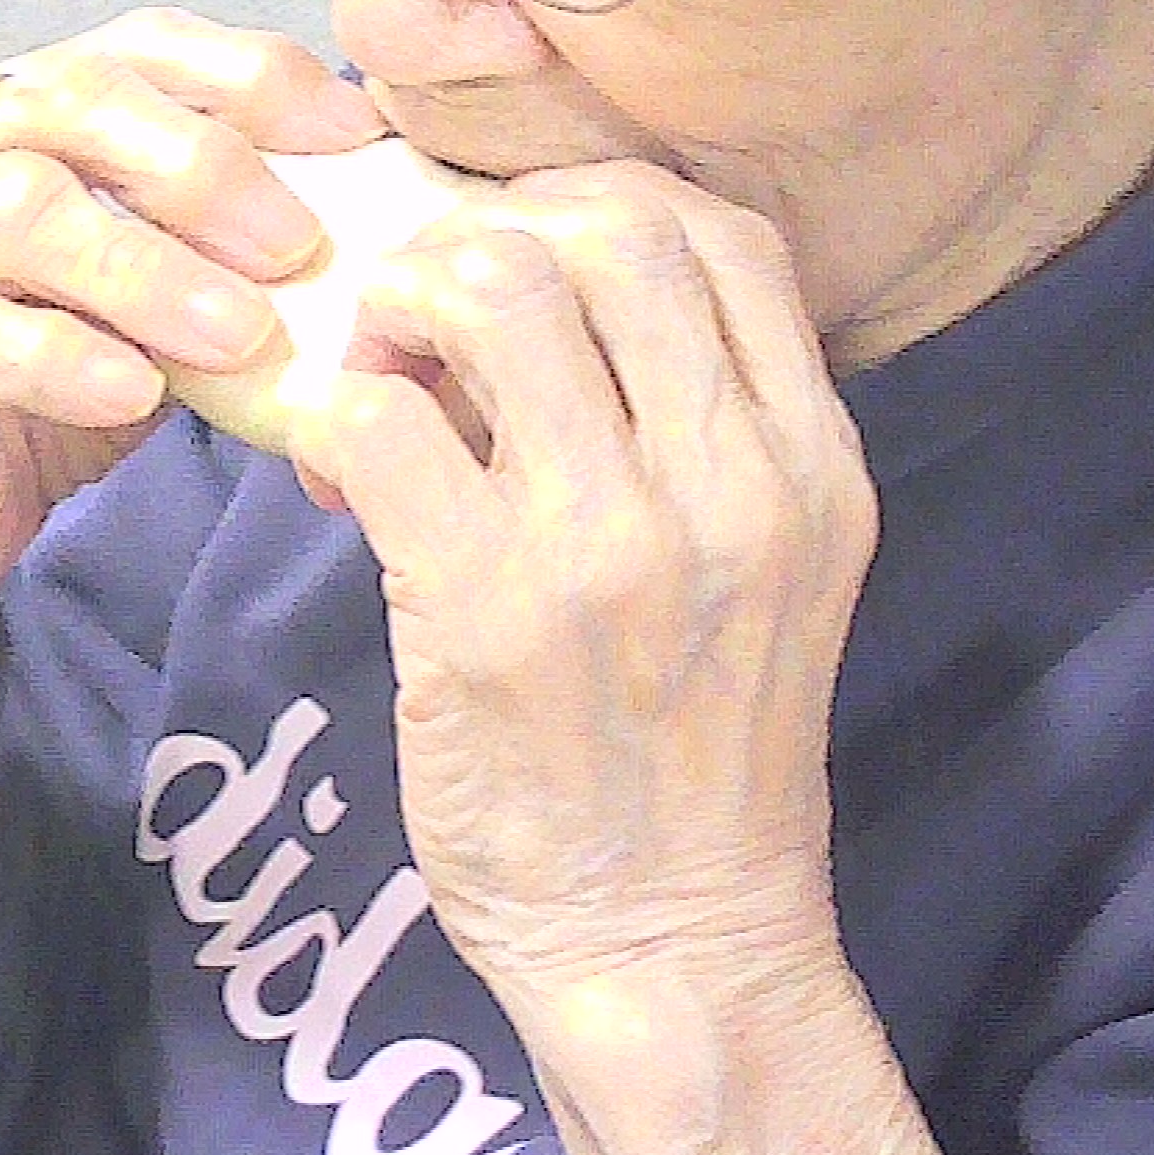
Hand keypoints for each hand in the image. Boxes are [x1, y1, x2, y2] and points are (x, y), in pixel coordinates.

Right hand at [0, 10, 387, 632]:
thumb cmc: (49, 390)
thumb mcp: (155, 296)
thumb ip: (221, 235)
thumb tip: (373, 189)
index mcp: (1, 108)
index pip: (126, 48)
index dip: (244, 77)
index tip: (349, 137)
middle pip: (66, 103)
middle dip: (199, 167)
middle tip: (297, 245)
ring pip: (16, 214)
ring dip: (145, 272)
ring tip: (238, 333)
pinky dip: (57, 357)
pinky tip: (131, 390)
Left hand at [308, 161, 880, 1058]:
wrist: (669, 946)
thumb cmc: (694, 762)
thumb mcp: (764, 576)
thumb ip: (697, 436)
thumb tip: (538, 296)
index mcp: (812, 465)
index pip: (721, 235)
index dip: (597, 208)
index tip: (527, 262)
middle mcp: (731, 486)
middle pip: (610, 230)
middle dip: (494, 236)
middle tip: (430, 313)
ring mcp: (612, 546)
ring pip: (493, 291)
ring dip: (404, 309)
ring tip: (383, 380)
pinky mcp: (486, 613)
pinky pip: (383, 422)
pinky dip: (341, 416)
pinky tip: (341, 475)